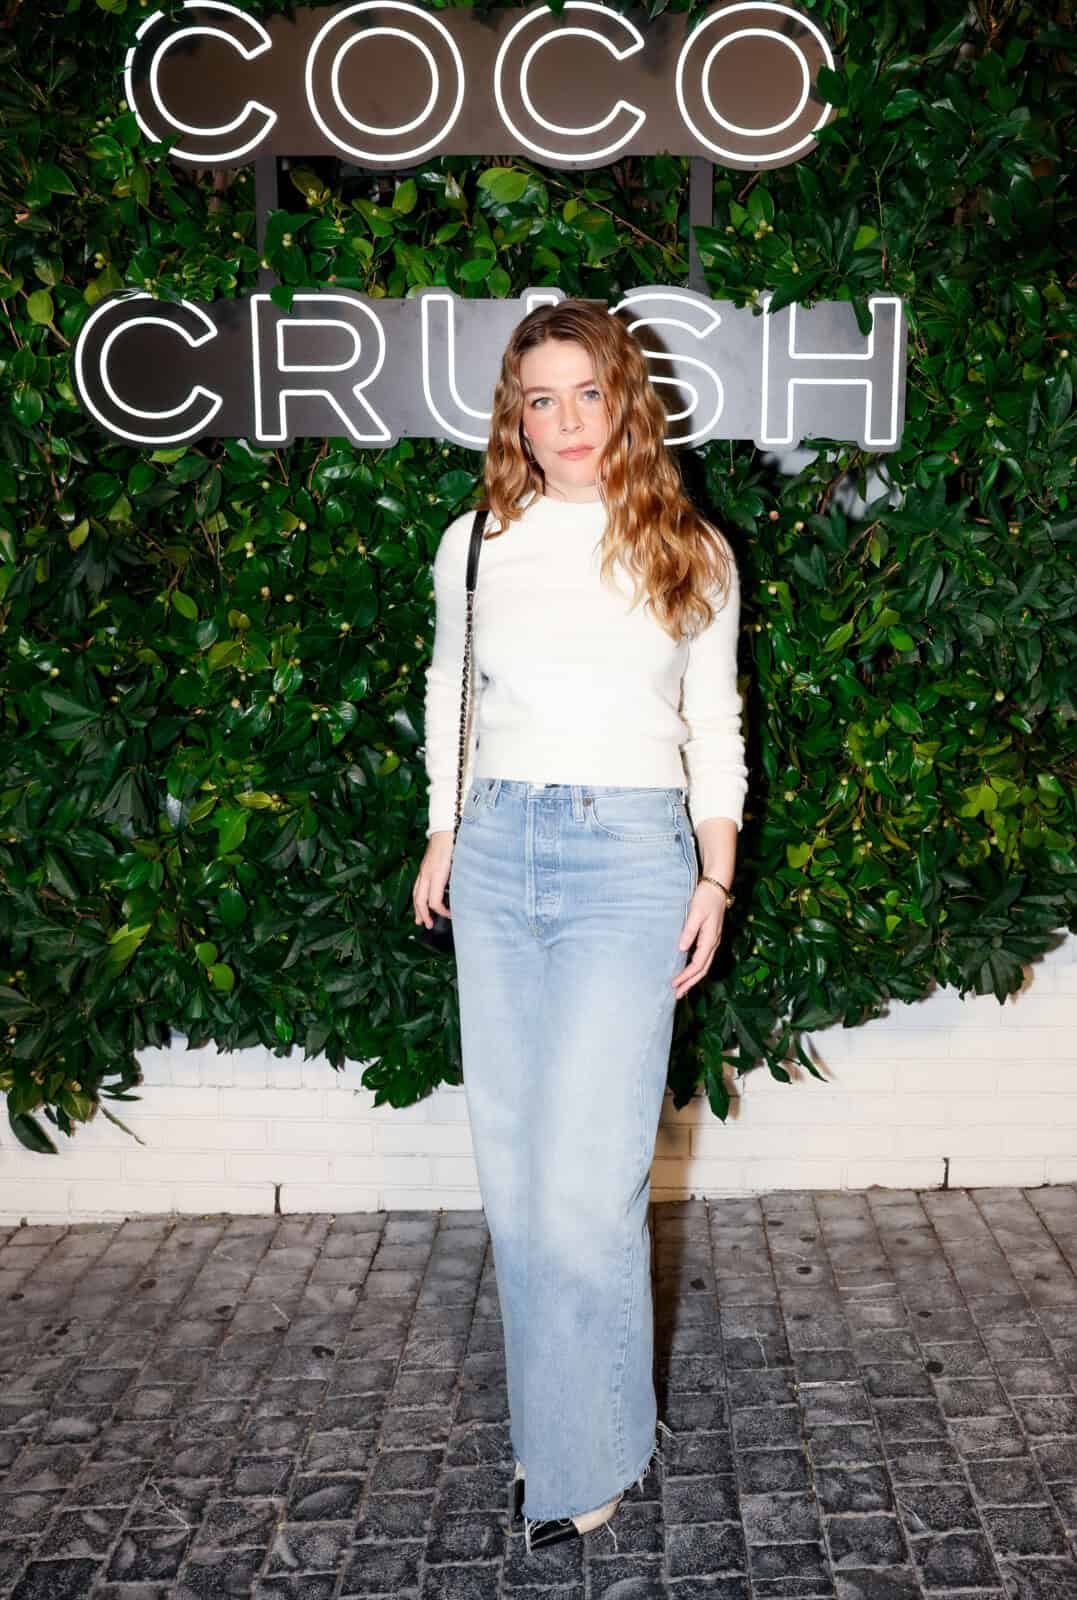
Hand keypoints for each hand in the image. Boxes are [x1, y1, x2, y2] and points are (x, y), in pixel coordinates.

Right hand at [413, 831, 453, 930]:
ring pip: (415, 893)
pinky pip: (417, 886)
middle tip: (428, 926)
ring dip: (417, 908)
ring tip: (419, 919)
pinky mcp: (423, 867)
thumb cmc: (456, 843)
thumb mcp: (462, 862)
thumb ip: (461, 879)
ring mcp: (423, 870)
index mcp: (437, 874)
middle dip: (423, 914)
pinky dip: (417, 897)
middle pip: (420, 900)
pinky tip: (420, 902)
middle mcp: (427, 873)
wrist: (445, 827)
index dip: (441, 912)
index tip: (451, 915)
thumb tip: (466, 895)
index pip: (434, 901)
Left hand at [672, 881, 727, 998]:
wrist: (717, 886)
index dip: (686, 976)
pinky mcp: (710, 937)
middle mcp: (713, 943)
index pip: (697, 965)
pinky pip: (703, 958)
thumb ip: (689, 931)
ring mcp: (713, 940)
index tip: (674, 984)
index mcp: (710, 939)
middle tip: (677, 995)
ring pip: (704, 965)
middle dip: (690, 983)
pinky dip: (695, 968)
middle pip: (702, 970)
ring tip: (682, 988)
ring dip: (693, 978)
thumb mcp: (696, 913)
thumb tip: (682, 949)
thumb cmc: (706, 898)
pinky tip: (688, 970)